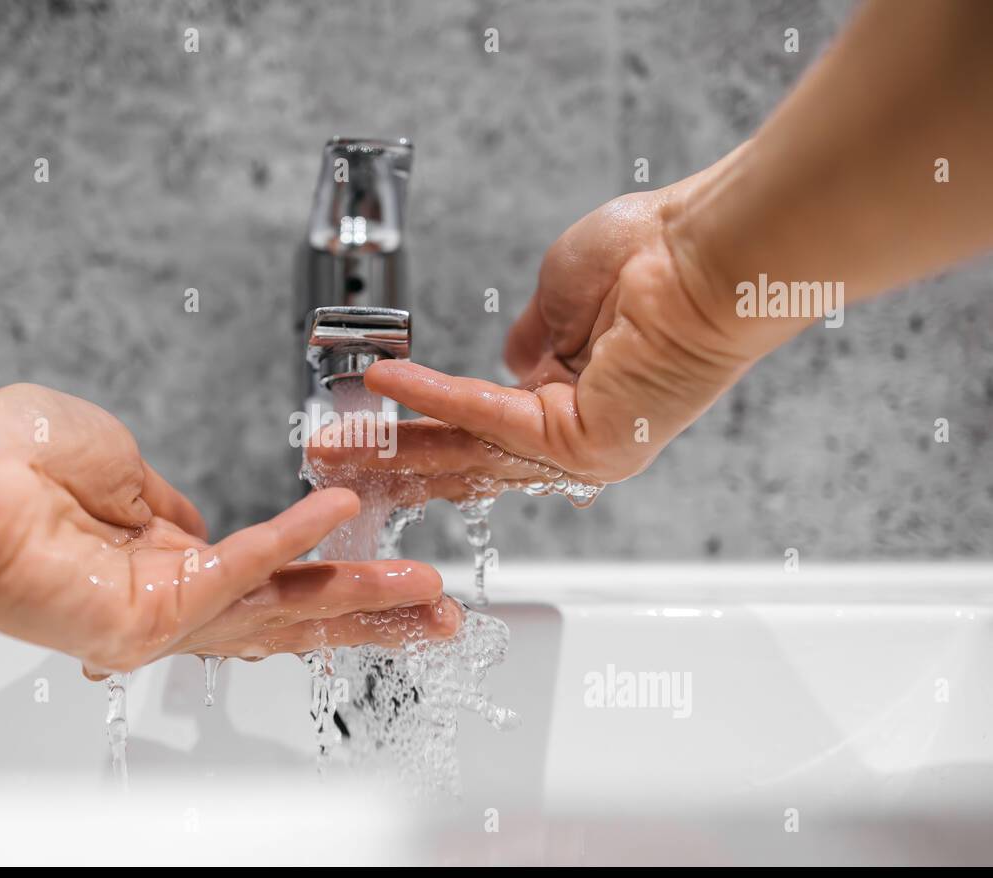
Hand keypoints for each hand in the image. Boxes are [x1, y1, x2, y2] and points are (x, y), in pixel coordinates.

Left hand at [0, 384, 457, 673]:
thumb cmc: (9, 459)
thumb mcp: (119, 464)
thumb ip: (168, 504)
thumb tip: (193, 522)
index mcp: (161, 562)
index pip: (263, 579)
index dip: (325, 570)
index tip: (375, 553)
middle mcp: (166, 598)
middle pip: (286, 616)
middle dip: (366, 615)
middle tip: (435, 614)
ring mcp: (158, 615)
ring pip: (278, 612)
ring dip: (356, 597)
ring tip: (424, 593)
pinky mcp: (146, 612)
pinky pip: (238, 571)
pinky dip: (293, 540)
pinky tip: (343, 518)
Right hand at [342, 164, 759, 493]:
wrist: (708, 252)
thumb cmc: (654, 257)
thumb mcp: (560, 297)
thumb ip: (527, 340)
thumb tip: (508, 361)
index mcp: (578, 397)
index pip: (487, 426)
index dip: (426, 424)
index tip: (375, 419)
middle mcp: (579, 430)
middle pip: (469, 454)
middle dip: (395, 459)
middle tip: (335, 457)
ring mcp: (581, 444)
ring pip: (471, 447)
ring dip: (399, 443)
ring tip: (336, 443)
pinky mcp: (581, 441)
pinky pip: (491, 417)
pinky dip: (434, 396)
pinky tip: (385, 383)